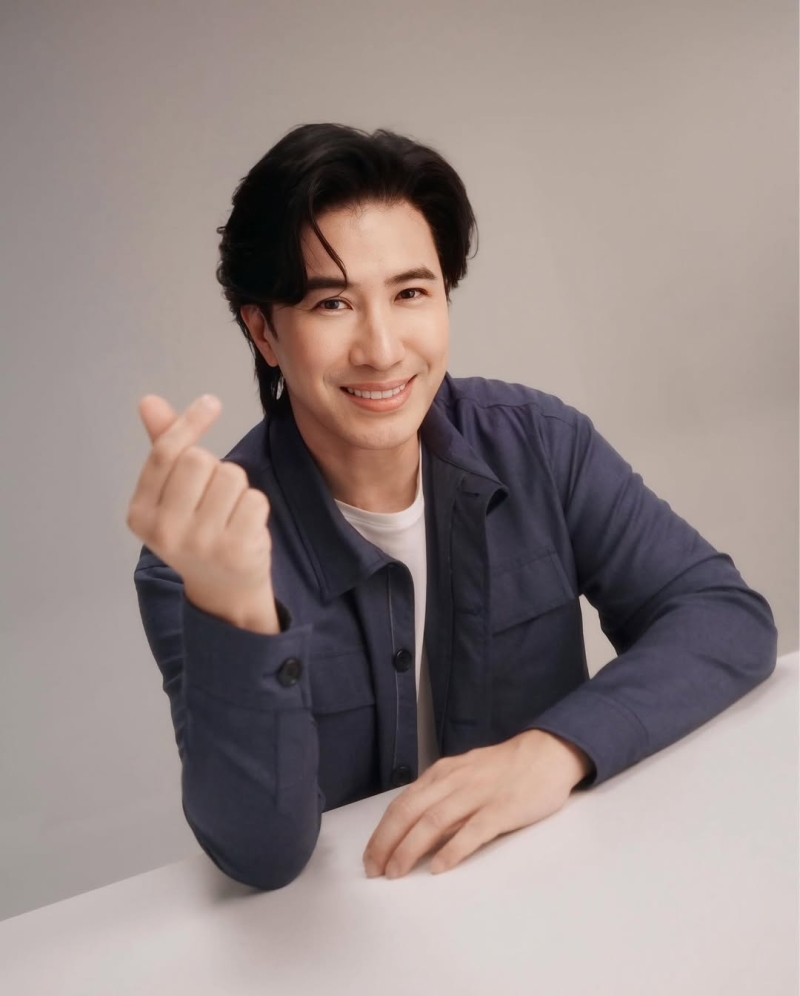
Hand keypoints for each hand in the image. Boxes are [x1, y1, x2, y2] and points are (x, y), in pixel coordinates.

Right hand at [126, 394, 279, 633]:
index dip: (190, 423)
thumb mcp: (172, 496)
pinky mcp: (235, 550)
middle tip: (214, 497)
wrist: (223, 591)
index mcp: (140, 514)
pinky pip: (255, 499)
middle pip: (200, 460)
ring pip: (231, 476)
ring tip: (229, 514)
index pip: (165, 454)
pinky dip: (255, 507)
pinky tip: (245, 529)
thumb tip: (149, 402)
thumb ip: (164, 449)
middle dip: (214, 467)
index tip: (212, 402)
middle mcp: (165, 531)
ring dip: (238, 488)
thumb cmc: (197, 532)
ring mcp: (200, 543)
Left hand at [362, 729, 592, 878]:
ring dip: (410, 848)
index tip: (370, 857)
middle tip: (375, 870)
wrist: (547, 753)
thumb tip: (413, 830)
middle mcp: (454, 781)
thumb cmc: (504, 769)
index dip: (381, 832)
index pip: (402, 803)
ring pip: (434, 821)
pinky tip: (439, 867)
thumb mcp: (464, 774)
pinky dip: (453, 849)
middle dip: (386, 842)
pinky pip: (473, 830)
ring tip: (396, 872)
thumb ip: (441, 797)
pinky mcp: (503, 809)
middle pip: (410, 812)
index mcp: (443, 773)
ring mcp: (478, 794)